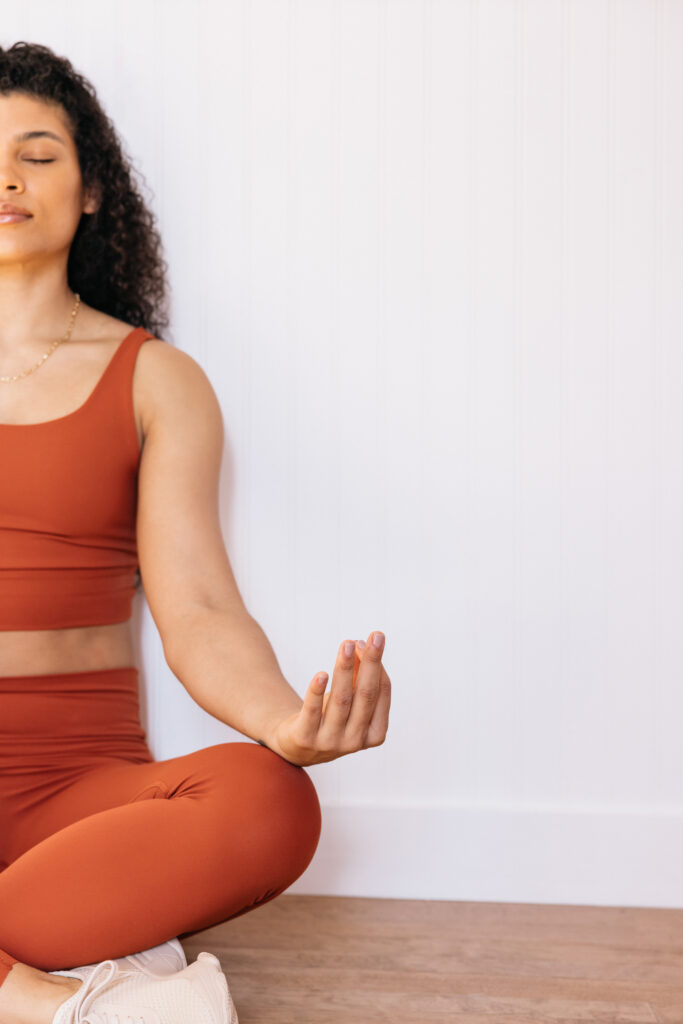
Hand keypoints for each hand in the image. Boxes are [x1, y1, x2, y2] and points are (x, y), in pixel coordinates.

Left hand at [265, 631, 390, 766]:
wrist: (297, 744)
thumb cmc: (330, 717)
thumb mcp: (349, 701)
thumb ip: (358, 677)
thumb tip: (362, 645)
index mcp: (375, 733)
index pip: (382, 694)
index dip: (378, 666)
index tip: (372, 639)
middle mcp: (355, 741)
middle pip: (365, 695)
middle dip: (370, 663)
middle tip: (373, 636)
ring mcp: (330, 742)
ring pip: (341, 699)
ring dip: (345, 669)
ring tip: (347, 644)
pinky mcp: (305, 738)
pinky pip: (313, 711)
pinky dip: (317, 691)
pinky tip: (321, 674)